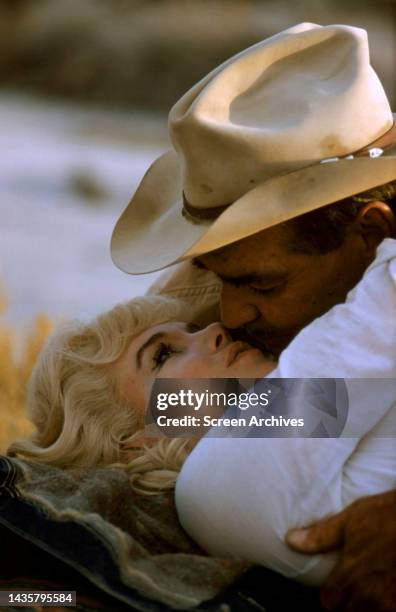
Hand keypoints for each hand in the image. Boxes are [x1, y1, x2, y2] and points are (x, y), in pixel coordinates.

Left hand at [285, 490, 395, 610]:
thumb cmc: (386, 515)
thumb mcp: (350, 519)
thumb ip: (320, 536)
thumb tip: (291, 540)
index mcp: (350, 574)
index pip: (329, 601)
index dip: (331, 594)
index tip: (336, 585)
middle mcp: (369, 593)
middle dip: (349, 602)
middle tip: (355, 586)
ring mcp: (390, 601)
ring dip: (368, 606)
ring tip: (372, 588)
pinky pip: (390, 611)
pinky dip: (388, 604)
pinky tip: (388, 590)